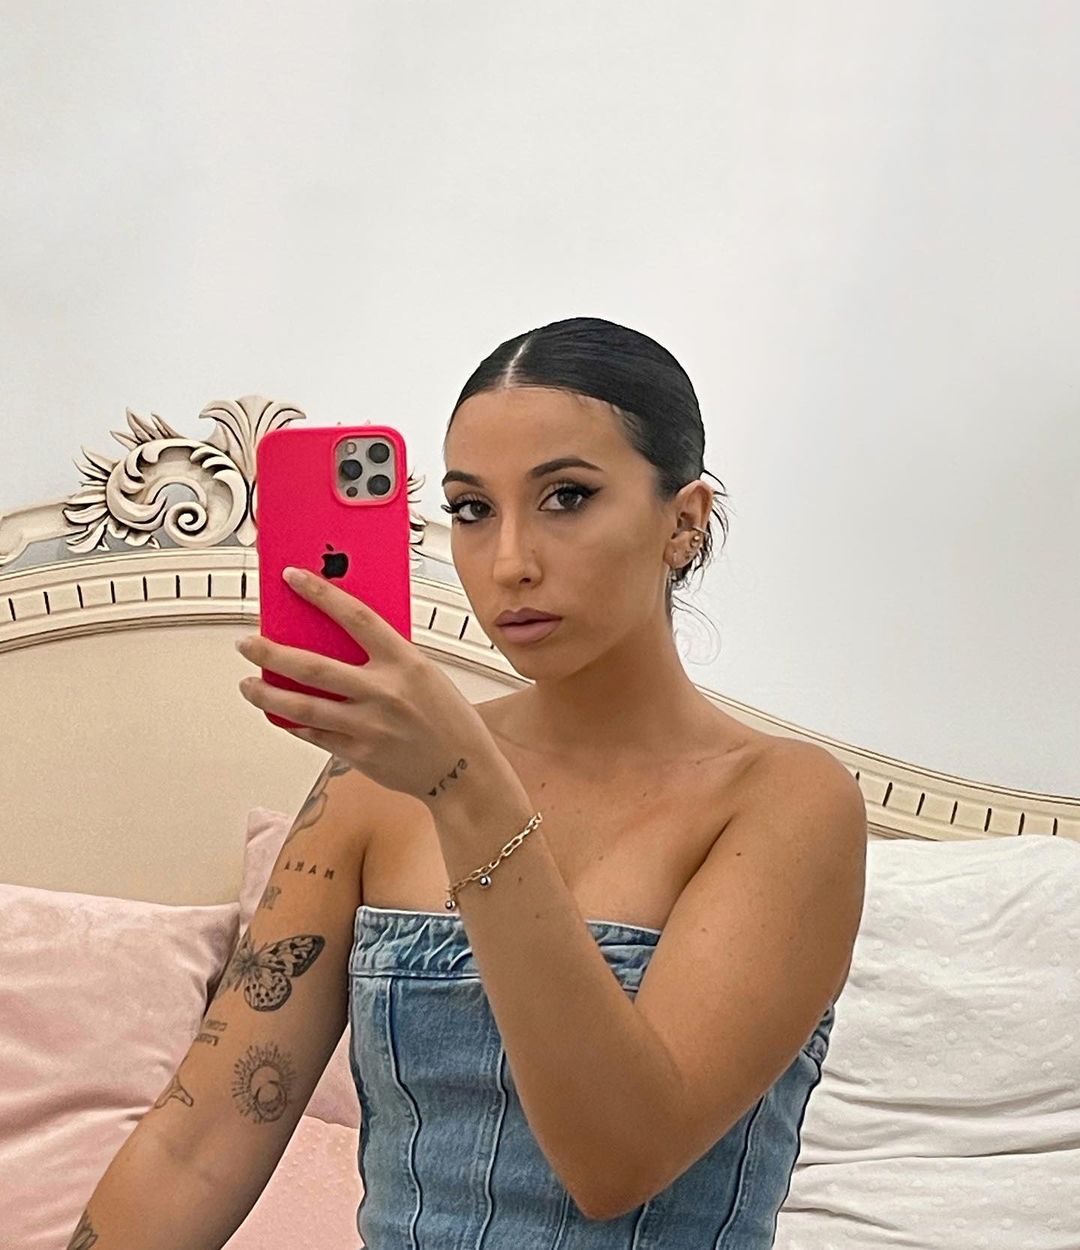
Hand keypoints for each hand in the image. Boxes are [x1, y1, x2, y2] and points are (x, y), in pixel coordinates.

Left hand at [235, 567, 501, 804]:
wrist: (464, 771)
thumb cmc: (448, 718)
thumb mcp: (426, 674)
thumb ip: (387, 658)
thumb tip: (339, 640)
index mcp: (405, 663)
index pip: (356, 617)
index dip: (321, 594)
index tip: (293, 578)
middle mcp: (384, 692)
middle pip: (313, 666)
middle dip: (271, 653)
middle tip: (248, 643)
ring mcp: (368, 726)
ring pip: (302, 707)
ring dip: (267, 694)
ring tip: (248, 684)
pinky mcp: (359, 754)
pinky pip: (314, 735)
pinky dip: (292, 723)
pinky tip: (278, 715)